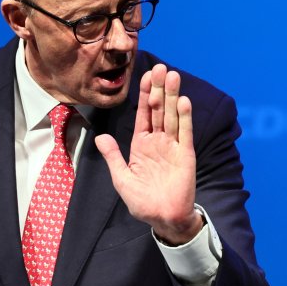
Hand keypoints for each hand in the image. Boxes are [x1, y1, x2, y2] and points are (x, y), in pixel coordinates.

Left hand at [95, 64, 202, 244]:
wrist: (162, 218)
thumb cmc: (141, 201)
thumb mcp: (121, 178)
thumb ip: (113, 156)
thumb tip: (100, 137)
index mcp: (142, 144)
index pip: (143, 114)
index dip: (145, 94)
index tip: (145, 75)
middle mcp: (159, 141)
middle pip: (159, 109)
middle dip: (159, 88)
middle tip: (161, 67)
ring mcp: (173, 147)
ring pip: (172, 116)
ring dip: (173, 96)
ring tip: (173, 76)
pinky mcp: (185, 155)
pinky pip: (185, 133)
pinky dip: (184, 117)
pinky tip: (183, 101)